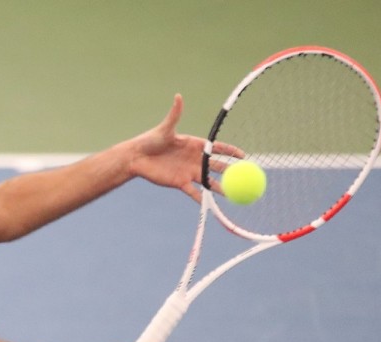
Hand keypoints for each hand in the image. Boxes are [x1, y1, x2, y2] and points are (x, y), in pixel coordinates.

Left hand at [128, 94, 242, 203]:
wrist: (136, 157)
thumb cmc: (150, 140)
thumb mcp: (165, 128)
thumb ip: (175, 114)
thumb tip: (178, 96)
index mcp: (194, 145)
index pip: (217, 148)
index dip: (231, 151)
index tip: (244, 156)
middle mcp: (194, 159)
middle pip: (216, 166)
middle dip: (231, 171)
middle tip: (244, 177)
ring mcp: (188, 172)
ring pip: (209, 181)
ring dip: (220, 188)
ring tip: (233, 194)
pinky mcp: (180, 183)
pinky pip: (194, 192)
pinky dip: (202, 199)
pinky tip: (212, 205)